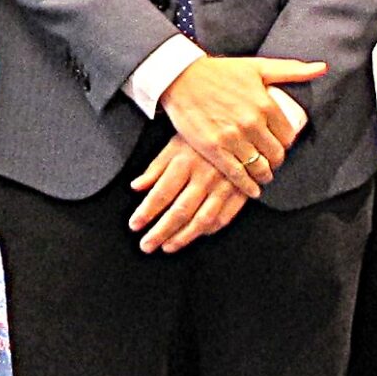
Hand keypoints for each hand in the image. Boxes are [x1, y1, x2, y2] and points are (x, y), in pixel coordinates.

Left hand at [128, 134, 249, 253]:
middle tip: (146, 245)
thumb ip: (155, 168)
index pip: (161, 193)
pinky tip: (197, 234)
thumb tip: (136, 187)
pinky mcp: (240, 191)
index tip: (134, 225)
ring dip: (183, 236)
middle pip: (180, 211)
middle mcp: (204, 176)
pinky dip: (209, 230)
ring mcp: (224, 185)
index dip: (146, 212)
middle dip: (160, 231)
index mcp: (185, 162)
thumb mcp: (176, 143)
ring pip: (202, 219)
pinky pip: (224, 217)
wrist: (241, 128)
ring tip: (168, 246)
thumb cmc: (204, 136)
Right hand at [158, 55, 324, 193]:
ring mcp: (232, 137)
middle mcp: (251, 122)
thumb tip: (322, 68)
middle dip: (276, 159)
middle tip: (272, 161)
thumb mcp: (258, 67)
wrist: (180, 77)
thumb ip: (291, 70)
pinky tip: (253, 190)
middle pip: (276, 154)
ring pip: (259, 167)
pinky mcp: (213, 149)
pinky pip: (237, 174)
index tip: (280, 144)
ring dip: (264, 174)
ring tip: (263, 174)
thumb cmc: (219, 71)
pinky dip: (248, 186)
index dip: (286, 142)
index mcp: (265, 103)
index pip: (288, 135)